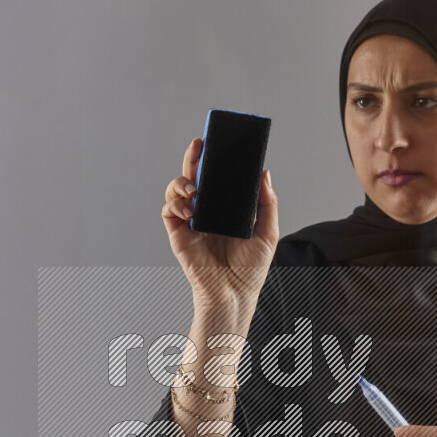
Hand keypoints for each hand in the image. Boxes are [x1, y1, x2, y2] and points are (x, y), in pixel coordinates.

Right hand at [161, 137, 279, 310]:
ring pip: (176, 191)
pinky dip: (175, 205)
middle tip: (198, 145)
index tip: (216, 142)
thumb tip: (265, 173)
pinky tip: (190, 209)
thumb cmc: (250, 269)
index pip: (216, 178)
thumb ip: (267, 203)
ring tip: (192, 188)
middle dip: (193, 158)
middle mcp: (206, 213)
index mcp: (225, 209)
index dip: (213, 159)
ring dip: (181, 182)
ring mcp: (191, 223)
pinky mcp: (178, 236)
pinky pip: (169, 212)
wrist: (234, 294)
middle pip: (193, 177)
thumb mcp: (267, 232)